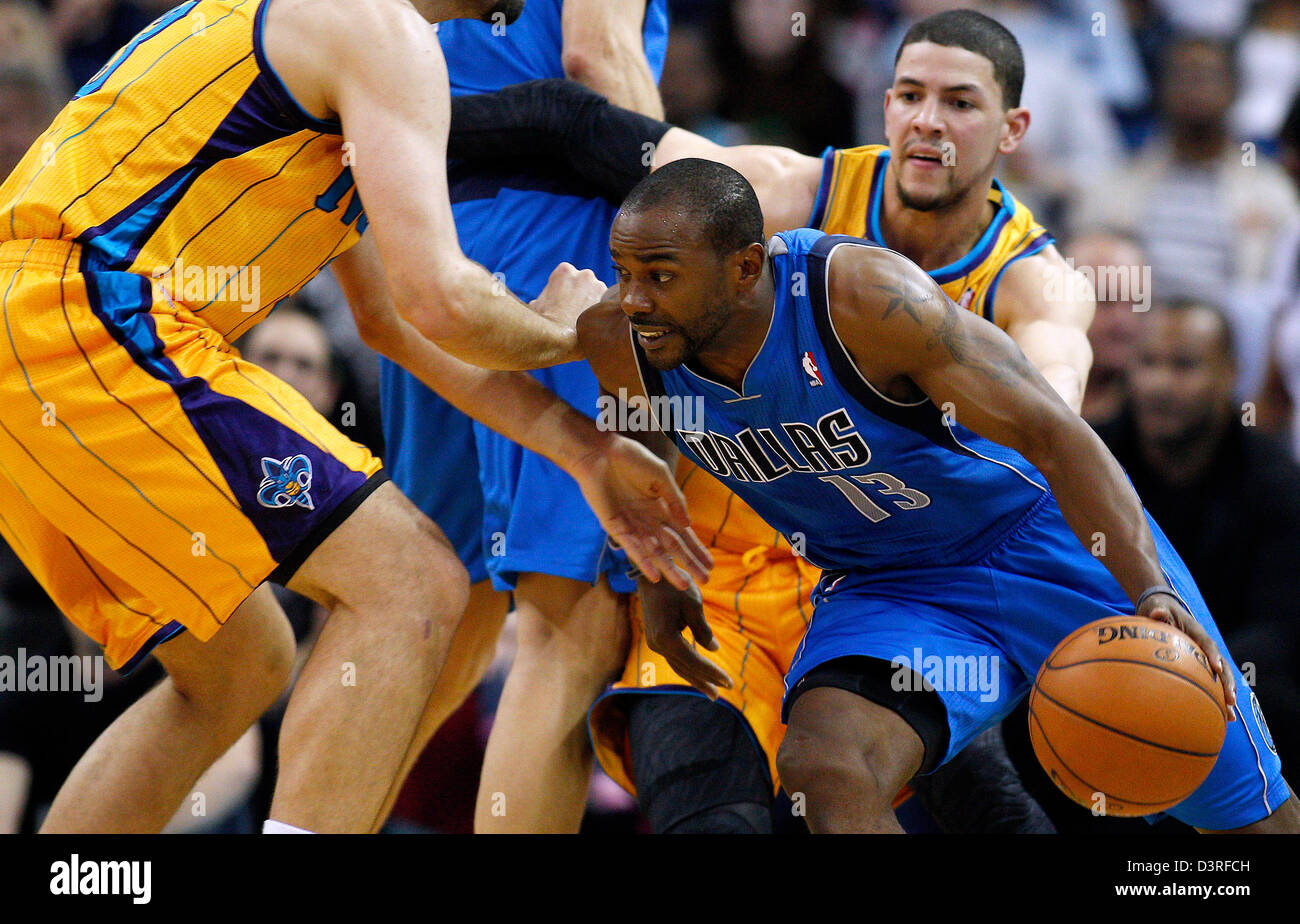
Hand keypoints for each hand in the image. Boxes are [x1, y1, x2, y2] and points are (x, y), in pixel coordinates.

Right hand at [530, 263, 606, 331]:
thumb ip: (544, 298)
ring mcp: (600, 286)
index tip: (564, 305)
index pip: (568, 277)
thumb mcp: (536, 305)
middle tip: (576, 315)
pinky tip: (595, 326)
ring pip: (598, 294)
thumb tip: (541, 303)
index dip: (566, 292)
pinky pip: (608, 307)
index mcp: (564, 270)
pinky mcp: (611, 302)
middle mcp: (585, 274)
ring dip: (594, 305)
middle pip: (585, 284)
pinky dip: (603, 315)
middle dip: (582, 296)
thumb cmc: (544, 323)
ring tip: (586, 323)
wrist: (561, 341)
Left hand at [569, 434, 711, 590]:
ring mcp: (632, 525)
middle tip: (704, 580)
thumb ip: (675, 499)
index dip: (696, 549)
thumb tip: (689, 524)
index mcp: (661, 507)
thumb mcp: (660, 475)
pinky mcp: (614, 527)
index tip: (710, 564)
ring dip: (668, 569)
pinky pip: (631, 547)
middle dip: (688, 564)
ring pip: (654, 552)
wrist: (599, 451)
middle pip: (672, 547)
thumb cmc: (629, 457)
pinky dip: (643, 562)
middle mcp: (648, 520)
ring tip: (683, 584)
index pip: (682, 533)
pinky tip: (654, 575)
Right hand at [639, 578, 732, 698]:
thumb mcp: (693, 605)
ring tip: (712, 690)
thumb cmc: (674, 585)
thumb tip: (713, 649)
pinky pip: (675, 656)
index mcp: (666, 637)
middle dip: (704, 681)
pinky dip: (689, 665)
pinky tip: (701, 671)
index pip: (694, 661)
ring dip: (696, 677)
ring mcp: (655, 643)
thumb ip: (703, 630)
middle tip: (721, 694)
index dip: (712, 673)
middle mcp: (658, 645)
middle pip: (684, 668)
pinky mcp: (657, 638)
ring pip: (679, 665)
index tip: (729, 683)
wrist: (651, 574)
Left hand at [1139, 592, 1236, 720]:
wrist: (1162, 609)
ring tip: (1230, 716)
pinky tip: (1218, 717)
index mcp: (1195, 631)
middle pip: (1221, 665)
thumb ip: (1158, 612)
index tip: (1216, 668)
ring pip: (1220, 678)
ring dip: (1226, 695)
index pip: (1207, 643)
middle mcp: (1204, 645)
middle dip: (1227, 683)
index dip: (1213, 655)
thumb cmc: (1158, 609)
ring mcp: (1204, 656)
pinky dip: (1214, 698)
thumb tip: (1157, 613)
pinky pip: (1210, 682)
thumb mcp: (1156, 607)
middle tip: (1230, 700)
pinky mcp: (1199, 665)